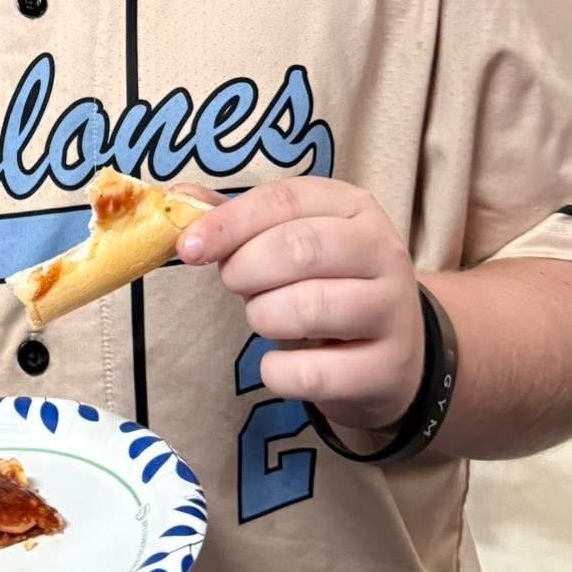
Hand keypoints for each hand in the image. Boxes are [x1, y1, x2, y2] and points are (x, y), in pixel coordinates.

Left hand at [176, 180, 423, 431]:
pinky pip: (312, 372)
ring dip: (264, 317)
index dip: (229, 223)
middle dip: (247, 270)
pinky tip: (282, 363)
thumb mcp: (292, 239)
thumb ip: (237, 221)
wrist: (393, 353)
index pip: (284, 199)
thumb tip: (178, 198)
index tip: (189, 249)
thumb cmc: (327, 283)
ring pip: (308, 307)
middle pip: (299, 248)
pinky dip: (278, 372)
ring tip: (267, 318)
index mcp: (352, 206)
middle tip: (236, 286)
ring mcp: (392, 309)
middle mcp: (382, 249)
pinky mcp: (387, 367)